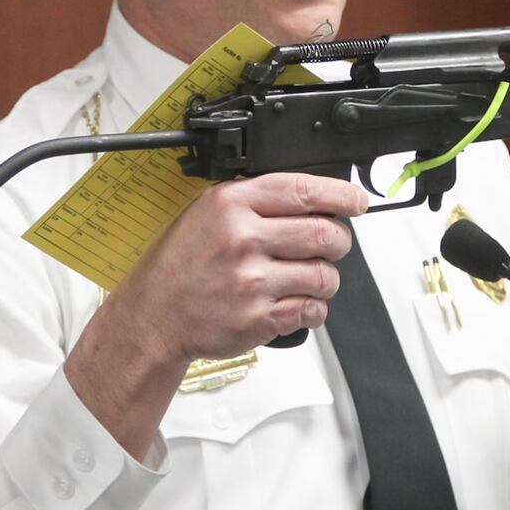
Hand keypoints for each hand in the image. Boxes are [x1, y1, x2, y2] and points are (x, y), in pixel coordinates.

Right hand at [66, 172, 367, 456]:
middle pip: (326, 234)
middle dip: (340, 240)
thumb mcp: (206, 213)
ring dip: (327, 278)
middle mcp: (244, 240)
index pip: (305, 191)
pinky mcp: (259, 319)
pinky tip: (298, 302)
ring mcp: (253, 282)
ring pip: (325, 276)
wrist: (152, 317)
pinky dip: (314, 308)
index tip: (356, 201)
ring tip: (310, 277)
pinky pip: (312, 311)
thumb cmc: (180, 264)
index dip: (342, 195)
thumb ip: (256, 201)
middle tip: (333, 244)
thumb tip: (314, 196)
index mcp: (232, 205)